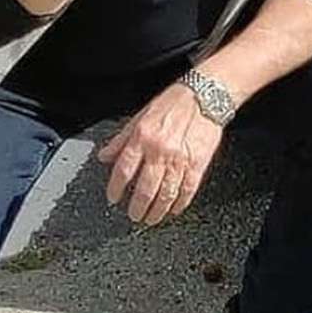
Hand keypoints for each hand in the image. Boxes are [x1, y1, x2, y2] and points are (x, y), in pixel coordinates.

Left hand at [97, 81, 223, 225]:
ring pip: (166, 193)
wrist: (207, 94)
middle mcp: (160, 150)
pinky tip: (174, 209)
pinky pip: (188, 188)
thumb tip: (104, 156)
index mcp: (142, 138)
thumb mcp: (140, 115)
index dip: (115, 188)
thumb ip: (121, 139)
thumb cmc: (174, 101)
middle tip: (134, 215)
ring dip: (157, 210)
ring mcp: (181, 158)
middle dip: (137, 207)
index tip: (113, 198)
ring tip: (151, 218)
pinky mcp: (199, 162)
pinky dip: (180, 202)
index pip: (123, 170)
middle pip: (145, 189)